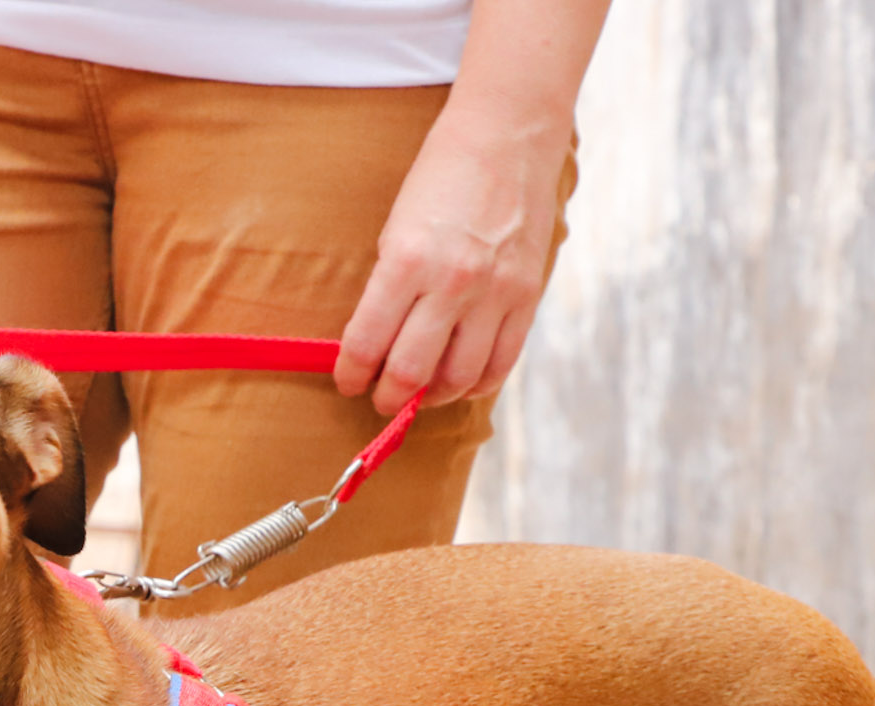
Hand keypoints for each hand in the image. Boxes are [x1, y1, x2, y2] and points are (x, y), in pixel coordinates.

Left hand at [335, 110, 569, 415]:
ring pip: (459, 379)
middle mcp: (451, 283)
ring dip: (433, 397)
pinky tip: (461, 382)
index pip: (367, 343)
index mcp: (406, 261)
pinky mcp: (526, 296)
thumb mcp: (397, 229)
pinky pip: (501, 363)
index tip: (347, 381)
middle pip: (412, 371)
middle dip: (389, 397)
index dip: (351, 374)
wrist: (506, 136)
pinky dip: (477, 384)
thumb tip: (375, 347)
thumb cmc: (440, 178)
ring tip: (420, 393)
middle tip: (381, 400)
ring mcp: (494, 293)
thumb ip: (389, 289)